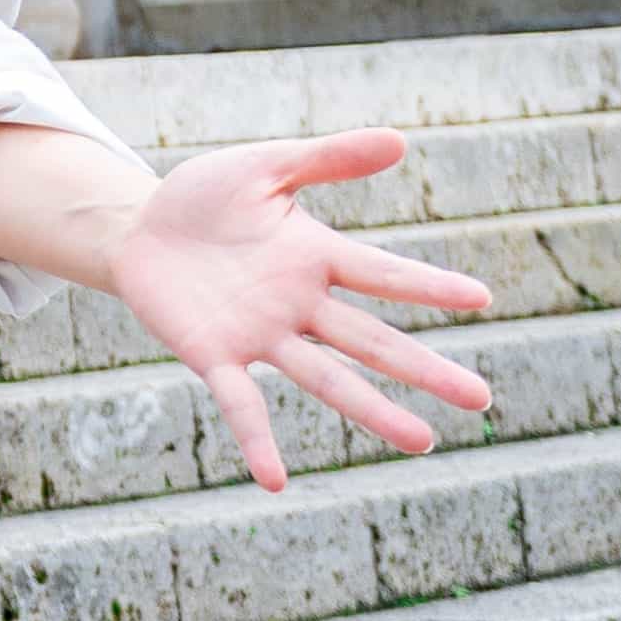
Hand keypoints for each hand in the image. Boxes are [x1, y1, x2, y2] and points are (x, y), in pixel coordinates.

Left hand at [101, 129, 497, 495]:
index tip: (483, 298)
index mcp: (316, 256)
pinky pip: (242, 405)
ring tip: (424, 442)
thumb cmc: (204, 197)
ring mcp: (260, 335)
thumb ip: (328, 157)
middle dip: (425, 369)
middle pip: (373, 341)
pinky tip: (277, 480)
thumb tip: (401, 140)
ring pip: (327, 379)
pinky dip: (258, 442)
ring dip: (374, 412)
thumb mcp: (265, 167)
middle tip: (482, 398)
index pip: (385, 273)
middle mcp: (299, 305)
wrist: (137, 228)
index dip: (429, 285)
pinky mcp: (214, 356)